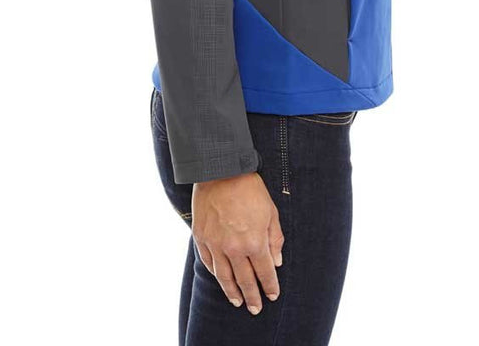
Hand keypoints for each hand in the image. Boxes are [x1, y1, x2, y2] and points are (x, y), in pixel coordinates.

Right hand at [191, 171, 283, 313]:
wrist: (220, 171)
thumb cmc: (249, 189)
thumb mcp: (271, 211)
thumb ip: (275, 239)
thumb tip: (277, 261)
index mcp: (255, 242)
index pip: (265, 272)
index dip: (270, 286)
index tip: (273, 295)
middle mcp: (235, 249)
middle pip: (245, 280)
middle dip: (252, 296)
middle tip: (256, 308)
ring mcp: (216, 245)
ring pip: (224, 277)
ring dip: (232, 292)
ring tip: (237, 301)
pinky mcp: (202, 238)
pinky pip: (209, 263)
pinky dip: (215, 274)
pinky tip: (221, 279)